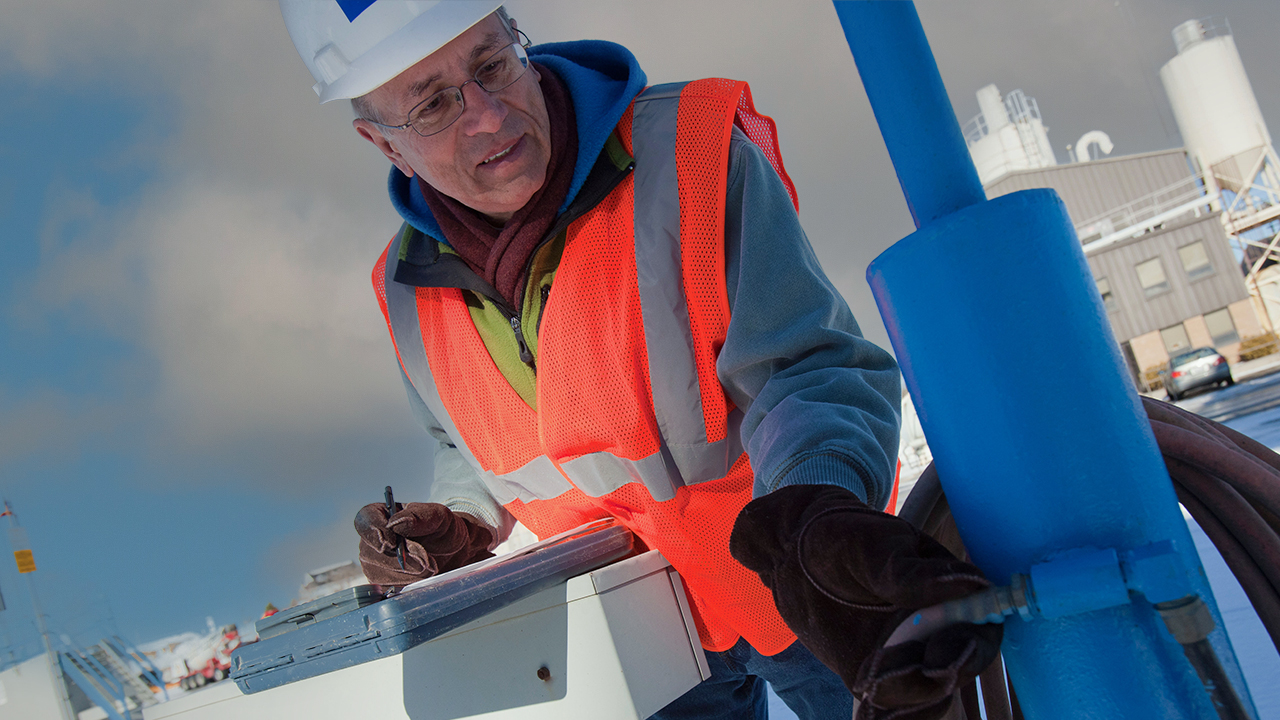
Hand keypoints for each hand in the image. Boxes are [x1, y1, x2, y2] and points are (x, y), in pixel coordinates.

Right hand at [355, 502, 493, 586]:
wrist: (453, 552)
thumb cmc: (442, 528)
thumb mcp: (437, 516)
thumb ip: (418, 516)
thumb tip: (395, 523)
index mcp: (380, 514)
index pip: (364, 521)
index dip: (374, 532)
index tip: (392, 543)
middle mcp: (371, 539)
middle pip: (372, 552)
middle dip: (401, 558)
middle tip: (425, 558)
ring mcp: (374, 562)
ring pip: (381, 572)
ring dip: (409, 571)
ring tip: (429, 563)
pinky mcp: (382, 582)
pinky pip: (389, 586)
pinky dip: (410, 583)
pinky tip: (423, 575)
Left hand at [730, 485, 1001, 719]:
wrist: (796, 553)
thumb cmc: (845, 536)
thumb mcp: (876, 546)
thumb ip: (914, 574)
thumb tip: (971, 584)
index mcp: (951, 594)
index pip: (979, 631)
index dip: (969, 650)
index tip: (939, 658)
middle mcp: (936, 632)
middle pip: (955, 671)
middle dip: (935, 681)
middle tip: (904, 676)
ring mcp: (906, 657)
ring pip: (924, 695)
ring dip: (907, 699)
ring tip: (874, 688)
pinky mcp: (873, 677)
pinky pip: (888, 706)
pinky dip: (884, 715)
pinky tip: (869, 712)